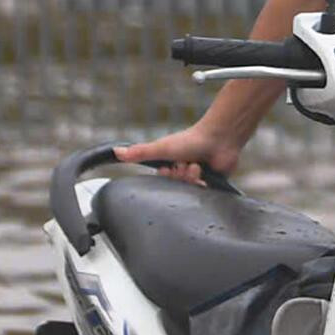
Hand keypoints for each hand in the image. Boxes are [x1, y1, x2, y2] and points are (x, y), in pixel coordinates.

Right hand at [115, 122, 241, 186]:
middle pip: (176, 187)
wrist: (219, 139)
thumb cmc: (191, 140)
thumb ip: (139, 152)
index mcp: (171, 165)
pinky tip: (206, 173)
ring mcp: (198, 178)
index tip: (170, 168)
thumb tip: (116, 152)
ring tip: (197, 165)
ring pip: (190, 191)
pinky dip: (204, 183)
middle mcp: (183, 172)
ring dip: (192, 177)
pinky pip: (204, 194)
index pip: (163, 182)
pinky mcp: (211, 184)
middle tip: (186, 164)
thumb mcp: (161, 148)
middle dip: (181, 177)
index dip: (167, 177)